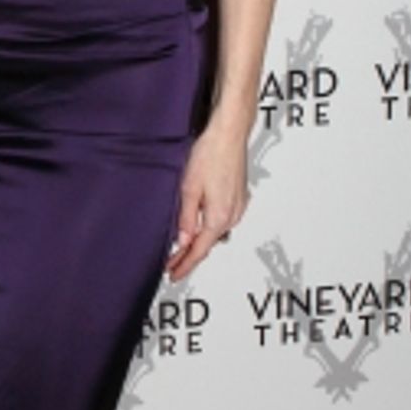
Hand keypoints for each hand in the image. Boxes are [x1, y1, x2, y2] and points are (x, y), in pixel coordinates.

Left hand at [167, 117, 249, 280]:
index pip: (199, 250)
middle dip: (189, 256)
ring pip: (215, 233)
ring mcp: (238, 207)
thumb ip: (186, 218)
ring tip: (180, 250)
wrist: (229, 135)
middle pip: (208, 244)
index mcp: (219, 217)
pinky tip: (197, 228)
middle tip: (172, 266)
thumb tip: (182, 241)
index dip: (184, 265)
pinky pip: (221, 221)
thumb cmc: (210, 155)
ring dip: (198, 242)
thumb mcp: (189, 189)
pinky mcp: (238, 199)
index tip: (173, 274)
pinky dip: (208, 228)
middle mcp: (232, 215)